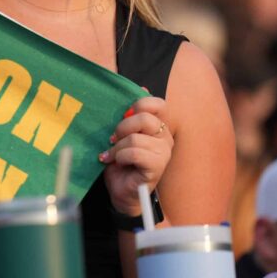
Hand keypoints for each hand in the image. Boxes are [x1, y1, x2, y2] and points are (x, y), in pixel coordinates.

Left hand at [100, 94, 173, 215]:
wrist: (121, 191)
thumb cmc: (121, 161)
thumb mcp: (122, 133)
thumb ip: (131, 114)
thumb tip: (142, 87)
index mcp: (159, 126)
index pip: (158, 104)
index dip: (138, 105)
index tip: (123, 116)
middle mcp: (165, 138)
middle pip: (145, 119)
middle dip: (122, 128)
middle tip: (113, 138)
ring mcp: (164, 154)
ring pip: (136, 138)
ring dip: (117, 147)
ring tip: (111, 155)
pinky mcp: (157, 168)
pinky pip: (135, 153)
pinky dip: (120, 157)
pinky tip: (115, 162)